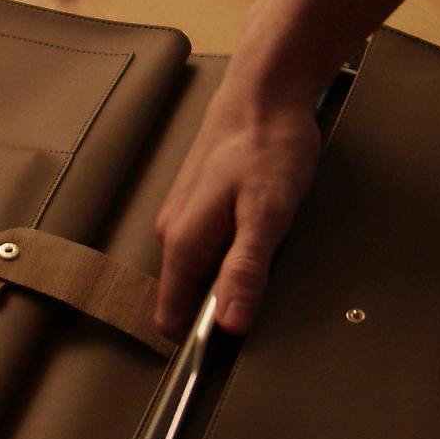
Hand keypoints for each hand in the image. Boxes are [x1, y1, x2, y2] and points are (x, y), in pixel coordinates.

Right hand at [153, 82, 320, 336]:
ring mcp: (183, 217)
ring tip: (266, 260)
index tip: (234, 347)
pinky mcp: (198, 204)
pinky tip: (259, 235)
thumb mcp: (268, 214)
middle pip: (187, 299)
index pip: (171, 318)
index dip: (200, 341)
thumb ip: (245, 271)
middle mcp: (173, 233)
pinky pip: (207, 249)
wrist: (265, 91)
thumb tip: (228, 323)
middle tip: (265, 296)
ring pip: (198, 273)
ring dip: (228, 279)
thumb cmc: (268, 145)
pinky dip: (231, 254)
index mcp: (183, 243)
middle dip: (221, 310)